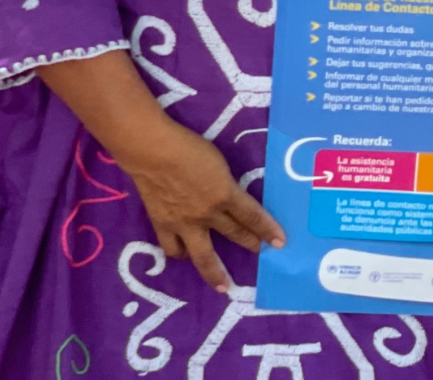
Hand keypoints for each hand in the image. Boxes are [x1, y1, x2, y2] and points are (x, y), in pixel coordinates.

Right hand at [112, 119, 283, 291]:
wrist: (152, 151)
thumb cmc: (187, 148)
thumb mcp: (217, 162)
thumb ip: (224, 184)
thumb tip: (227, 195)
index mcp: (225, 194)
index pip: (252, 216)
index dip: (268, 230)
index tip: (280, 242)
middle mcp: (208, 214)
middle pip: (235, 234)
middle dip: (250, 244)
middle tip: (260, 252)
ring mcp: (184, 224)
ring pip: (203, 256)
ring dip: (214, 272)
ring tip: (222, 285)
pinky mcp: (163, 226)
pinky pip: (173, 248)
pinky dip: (181, 254)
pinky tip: (186, 256)